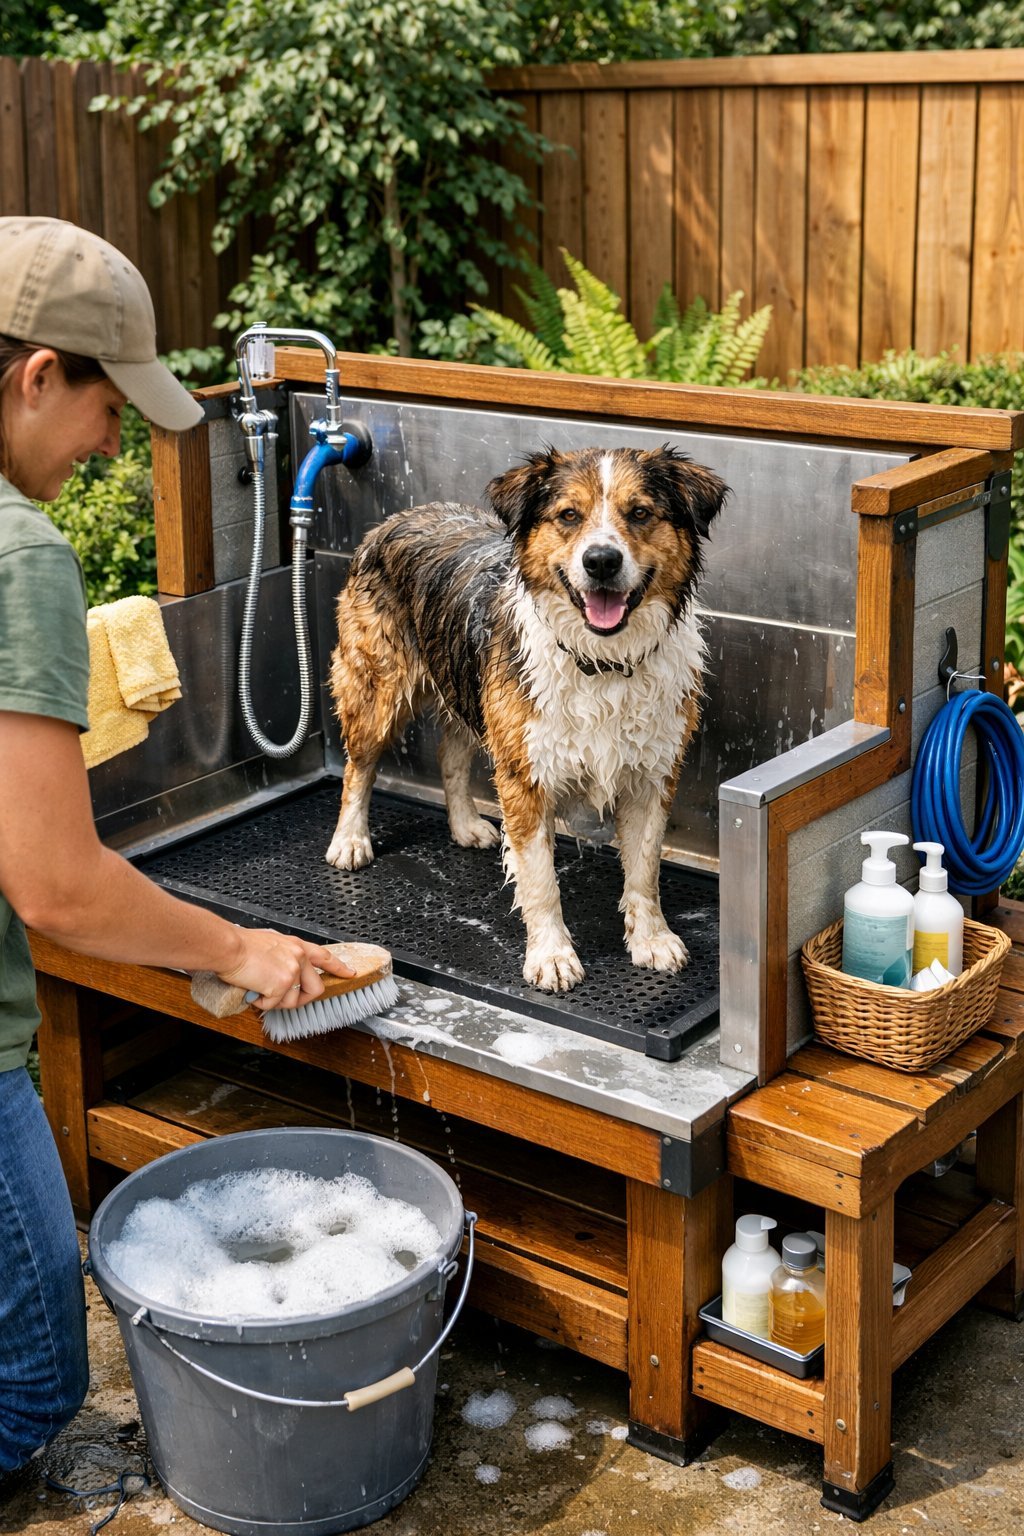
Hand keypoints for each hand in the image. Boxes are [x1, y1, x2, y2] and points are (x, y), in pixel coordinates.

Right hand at [216, 930, 355, 1011]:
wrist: (228, 947)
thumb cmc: (239, 945)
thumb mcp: (269, 942)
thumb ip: (281, 955)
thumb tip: (277, 972)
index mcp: (296, 946)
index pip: (325, 957)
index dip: (338, 968)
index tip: (349, 974)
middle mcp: (299, 957)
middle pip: (315, 989)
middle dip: (300, 999)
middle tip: (280, 997)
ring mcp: (293, 971)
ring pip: (292, 1001)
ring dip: (273, 1001)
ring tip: (258, 986)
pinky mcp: (282, 984)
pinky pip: (273, 1004)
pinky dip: (260, 1002)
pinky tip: (252, 989)